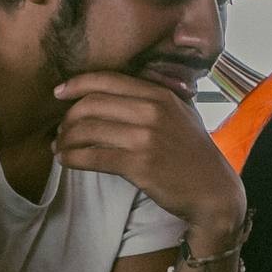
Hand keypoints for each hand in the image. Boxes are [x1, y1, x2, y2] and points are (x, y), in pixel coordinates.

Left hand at [54, 71, 244, 244]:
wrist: (213, 190)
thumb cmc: (194, 153)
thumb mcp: (181, 113)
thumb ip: (154, 96)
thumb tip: (115, 89)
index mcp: (159, 94)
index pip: (107, 80)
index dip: (77, 84)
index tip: (59, 92)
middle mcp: (152, 111)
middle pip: (92, 104)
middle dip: (68, 117)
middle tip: (60, 129)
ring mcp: (146, 138)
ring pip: (89, 130)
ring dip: (66, 139)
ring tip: (60, 146)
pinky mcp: (139, 165)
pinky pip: (94, 157)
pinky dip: (73, 158)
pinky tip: (66, 161)